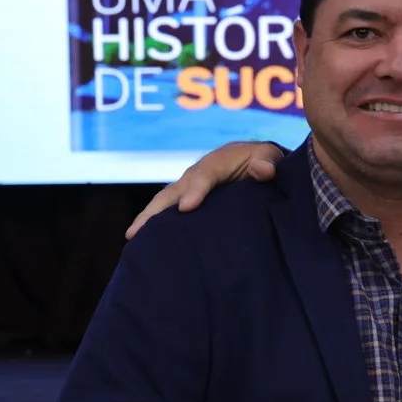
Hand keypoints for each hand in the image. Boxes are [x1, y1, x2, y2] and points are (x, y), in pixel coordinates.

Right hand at [126, 141, 286, 238]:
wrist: (253, 160)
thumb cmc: (263, 162)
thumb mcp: (270, 159)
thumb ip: (268, 164)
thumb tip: (264, 171)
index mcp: (218, 162)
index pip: (204, 175)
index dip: (195, 190)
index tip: (186, 208)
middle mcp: (196, 174)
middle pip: (172, 191)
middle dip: (156, 210)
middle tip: (139, 230)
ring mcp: (187, 187)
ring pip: (164, 202)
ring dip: (147, 219)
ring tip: (131, 238)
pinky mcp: (186, 200)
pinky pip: (167, 211)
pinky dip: (153, 224)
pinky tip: (142, 243)